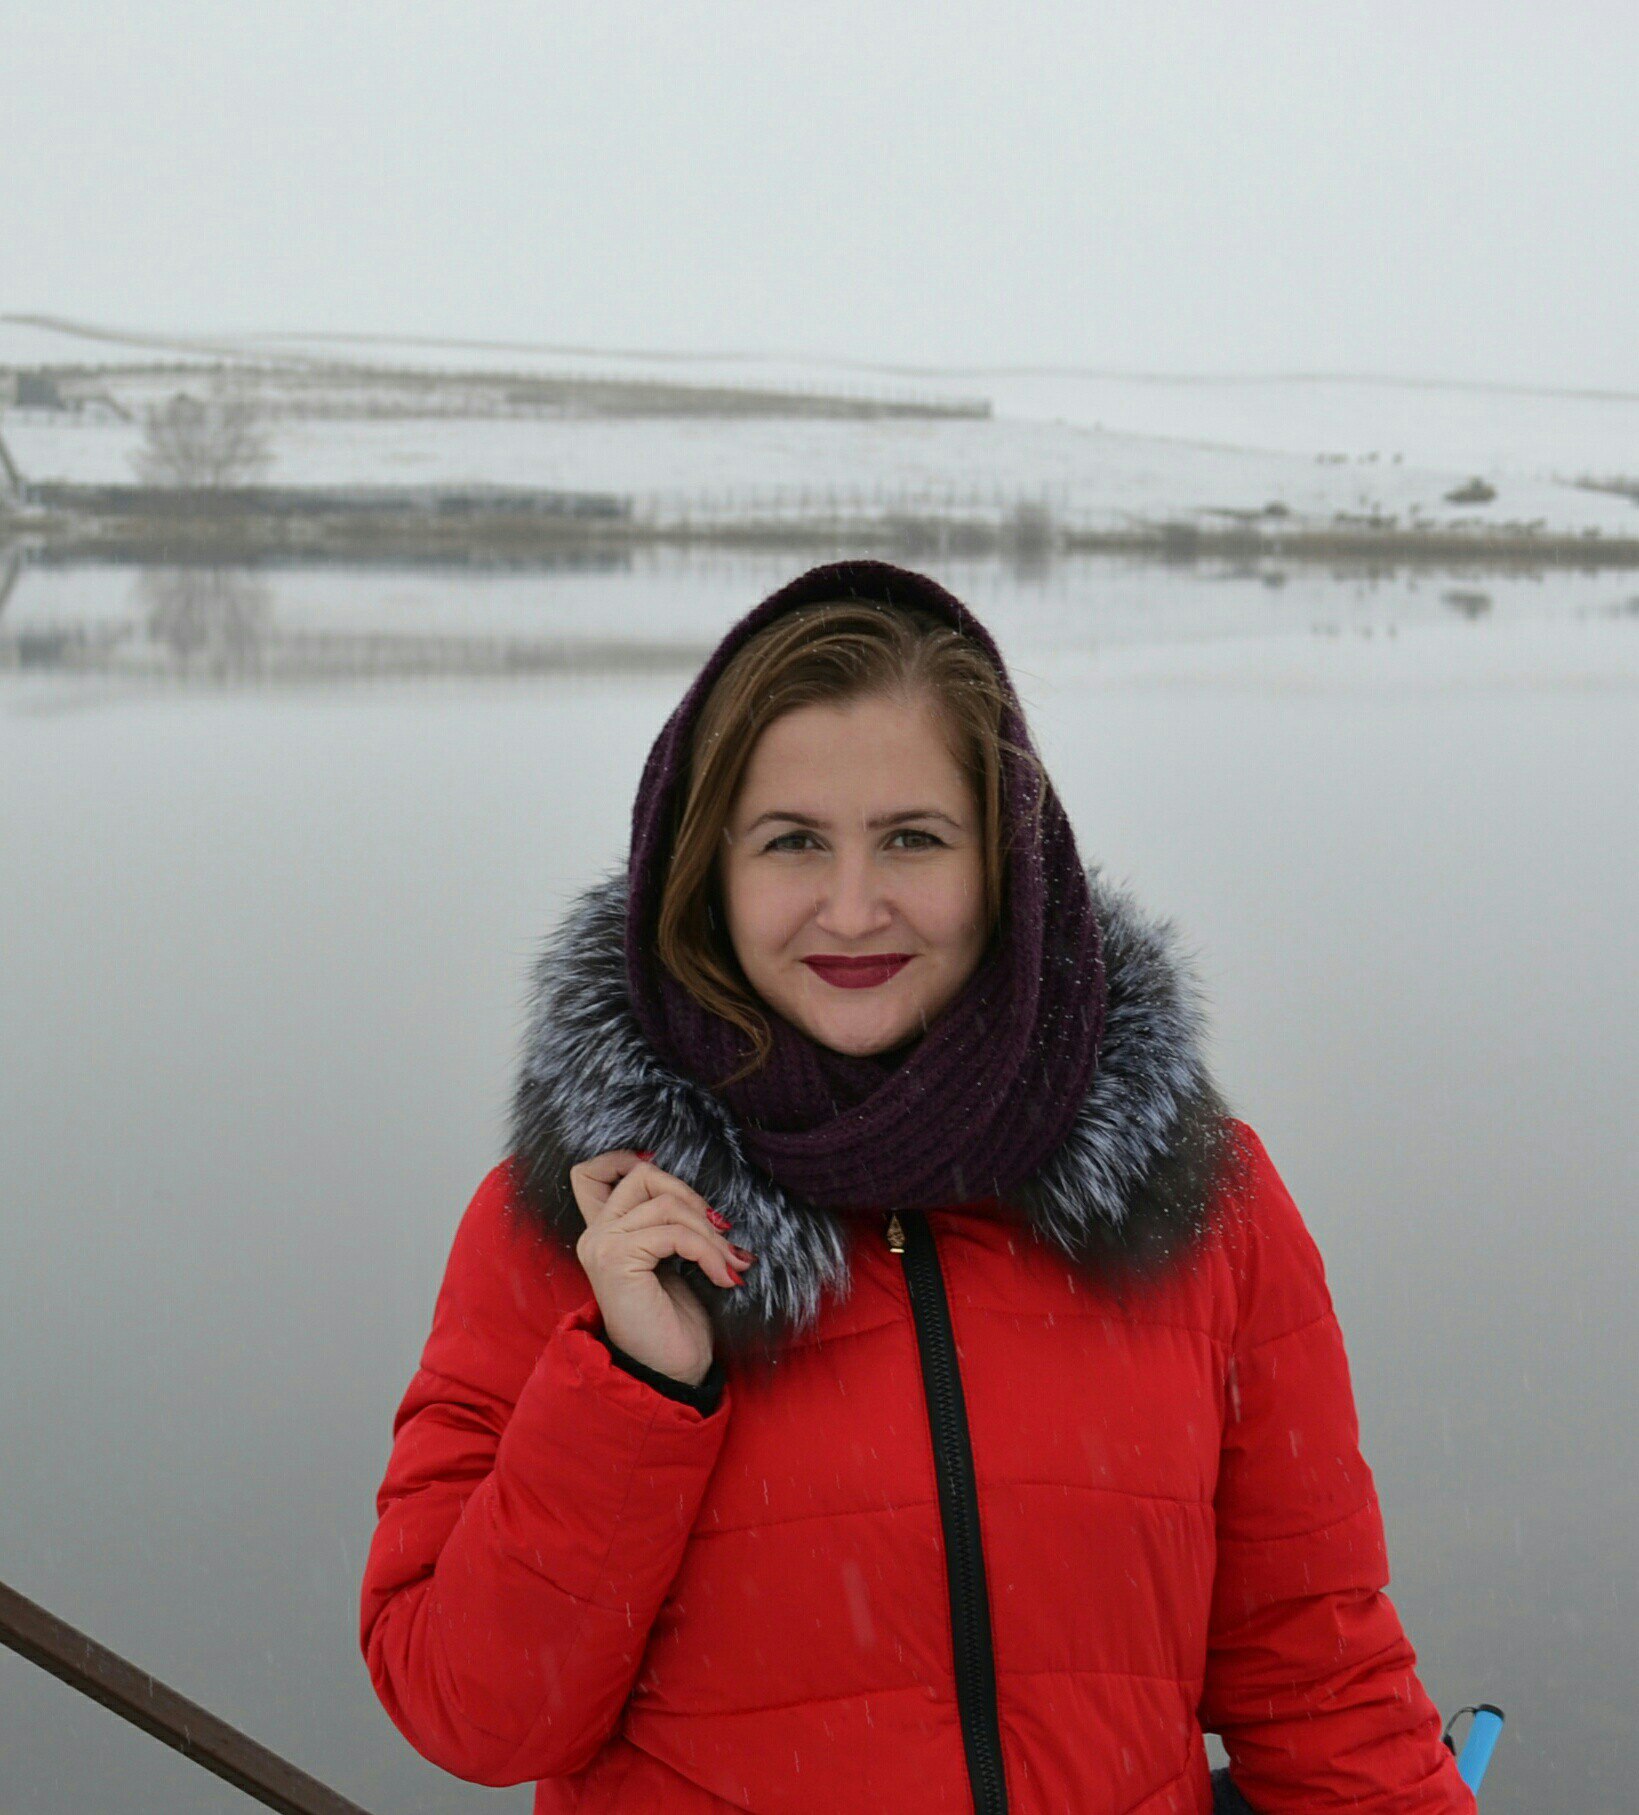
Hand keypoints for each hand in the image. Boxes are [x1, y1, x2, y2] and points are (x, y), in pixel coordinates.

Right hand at [568, 1149, 754, 1388]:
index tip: (678, 1188)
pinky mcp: (617, 1261)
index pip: (590, 1171)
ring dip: (710, 1234)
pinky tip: (724, 1277)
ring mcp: (601, 1246)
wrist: (670, 1373)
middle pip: (642, 1174)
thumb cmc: (676, 1321)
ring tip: (731, 1263)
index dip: (628, 1158)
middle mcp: (595, 1235)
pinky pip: (675, 1234)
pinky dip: (708, 1252)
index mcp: (605, 1232)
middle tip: (722, 1234)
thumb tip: (703, 1194)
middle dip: (691, 1197)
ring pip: (666, 1205)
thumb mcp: (674, 1260)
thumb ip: (670, 1224)